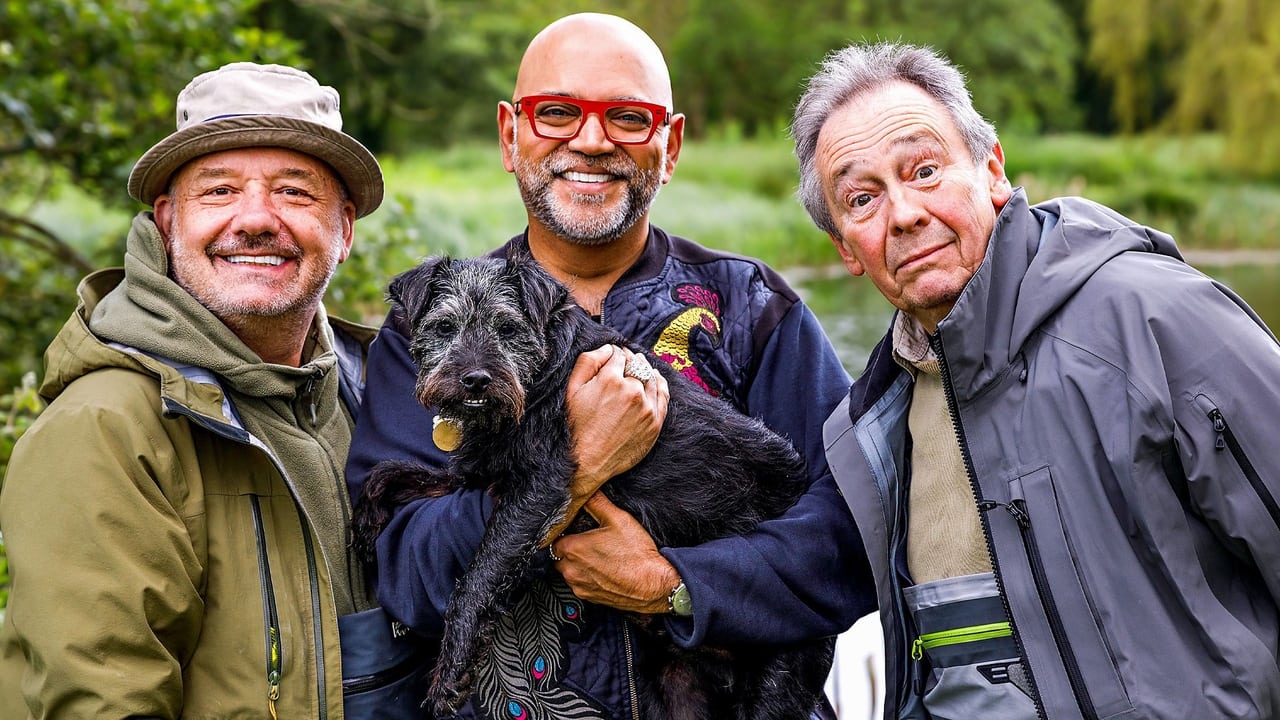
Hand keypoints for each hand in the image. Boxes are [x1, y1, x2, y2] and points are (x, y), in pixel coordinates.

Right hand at [544, 345, 667, 542]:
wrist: (587, 462)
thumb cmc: (575, 426)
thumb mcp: (572, 389)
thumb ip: (588, 361)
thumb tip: (608, 348)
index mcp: (611, 379)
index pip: (618, 355)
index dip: (614, 354)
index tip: (612, 357)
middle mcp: (633, 391)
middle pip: (636, 364)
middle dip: (629, 360)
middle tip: (624, 361)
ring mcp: (647, 407)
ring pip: (651, 377)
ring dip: (644, 370)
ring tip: (638, 368)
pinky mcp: (655, 422)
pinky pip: (663, 394)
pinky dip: (660, 383)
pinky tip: (655, 379)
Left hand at [549, 493, 678, 613]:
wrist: (654, 584)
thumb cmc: (637, 555)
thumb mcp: (619, 519)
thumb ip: (598, 502)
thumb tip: (588, 491)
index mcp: (573, 548)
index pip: (554, 539)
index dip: (564, 533)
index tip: (574, 531)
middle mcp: (571, 569)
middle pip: (559, 556)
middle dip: (569, 550)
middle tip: (587, 543)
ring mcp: (579, 586)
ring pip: (568, 572)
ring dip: (576, 565)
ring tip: (597, 557)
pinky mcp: (589, 598)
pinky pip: (579, 585)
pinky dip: (586, 578)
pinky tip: (602, 571)